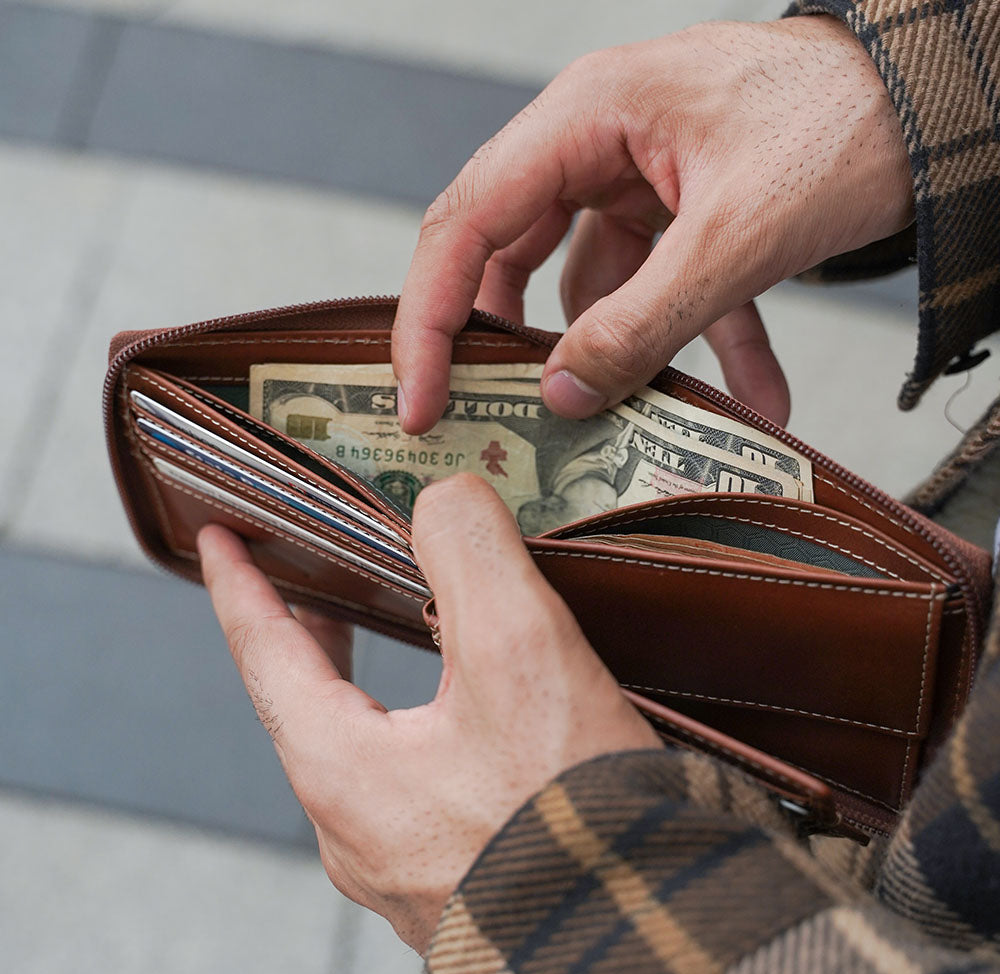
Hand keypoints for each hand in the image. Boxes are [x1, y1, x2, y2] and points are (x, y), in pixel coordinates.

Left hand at [196, 474, 659, 952]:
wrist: (646, 951)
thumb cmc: (574, 820)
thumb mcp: (520, 652)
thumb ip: (469, 550)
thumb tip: (443, 499)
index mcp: (343, 769)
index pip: (264, 652)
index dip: (238, 583)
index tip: (216, 538)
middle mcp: (358, 827)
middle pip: (307, 704)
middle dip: (306, 632)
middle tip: (308, 579)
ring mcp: (403, 864)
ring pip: (361, 747)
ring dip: (363, 682)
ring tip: (386, 635)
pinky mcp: (456, 879)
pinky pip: (409, 785)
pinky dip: (414, 728)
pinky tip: (465, 721)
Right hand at [392, 16, 911, 432]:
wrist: (936, 101)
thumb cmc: (847, 121)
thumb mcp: (737, 236)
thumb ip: (643, 322)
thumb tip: (562, 394)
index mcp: (585, 119)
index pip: (465, 222)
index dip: (429, 316)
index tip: (420, 396)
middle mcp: (593, 143)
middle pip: (506, 255)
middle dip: (505, 345)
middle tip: (492, 419)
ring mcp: (634, 179)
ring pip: (583, 285)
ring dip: (614, 357)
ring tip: (630, 424)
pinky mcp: (677, 213)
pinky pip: (659, 290)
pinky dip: (694, 346)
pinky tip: (751, 398)